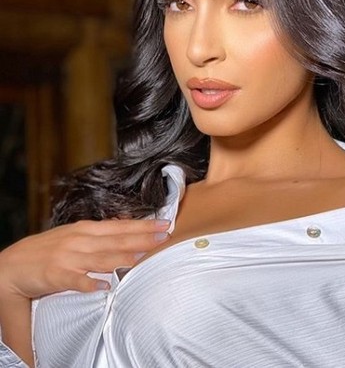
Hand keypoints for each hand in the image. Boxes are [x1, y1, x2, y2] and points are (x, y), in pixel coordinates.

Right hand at [0, 219, 170, 298]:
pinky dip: (91, 283)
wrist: (12, 264)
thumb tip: (124, 224)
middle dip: (143, 238)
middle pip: (117, 240)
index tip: (164, 224)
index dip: (143, 226)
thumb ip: (100, 232)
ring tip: (145, 258)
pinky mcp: (57, 275)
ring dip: (124, 258)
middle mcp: (80, 241)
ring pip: (102, 258)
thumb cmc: (48, 249)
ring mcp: (69, 258)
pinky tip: (106, 286)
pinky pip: (77, 281)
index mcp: (86, 230)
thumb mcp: (76, 234)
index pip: (120, 226)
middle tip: (164, 236)